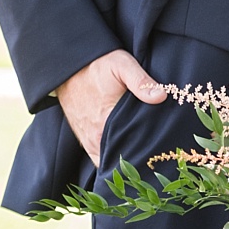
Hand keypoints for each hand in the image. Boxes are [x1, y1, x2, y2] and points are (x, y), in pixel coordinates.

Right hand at [56, 48, 166, 164]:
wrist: (68, 65)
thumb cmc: (97, 65)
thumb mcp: (122, 65)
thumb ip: (141, 82)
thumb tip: (160, 97)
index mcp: (105, 124)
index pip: (127, 154)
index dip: (143, 160)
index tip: (158, 159)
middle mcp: (94, 137)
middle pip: (118, 161)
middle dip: (135, 164)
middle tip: (155, 161)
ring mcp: (87, 139)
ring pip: (107, 161)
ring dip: (122, 161)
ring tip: (142, 159)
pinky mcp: (83, 136)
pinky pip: (97, 156)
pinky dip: (110, 157)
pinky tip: (125, 152)